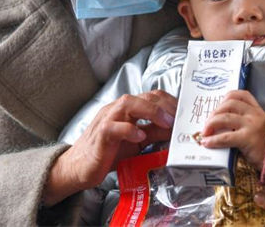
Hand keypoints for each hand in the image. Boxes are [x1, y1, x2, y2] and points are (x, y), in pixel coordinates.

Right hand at [43, 90, 175, 205]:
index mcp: (128, 109)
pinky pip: (114, 126)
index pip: (152, 96)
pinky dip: (129, 129)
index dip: (170, 102)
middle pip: (144, 96)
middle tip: (180, 119)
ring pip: (128, 103)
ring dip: (151, 111)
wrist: (79, 167)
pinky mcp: (100, 135)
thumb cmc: (108, 153)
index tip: (185, 114)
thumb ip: (154, 132)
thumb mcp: (137, 142)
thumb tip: (175, 129)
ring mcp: (107, 119)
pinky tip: (140, 136)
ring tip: (166, 122)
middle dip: (165, 105)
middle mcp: (118, 109)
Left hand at [201, 90, 264, 169]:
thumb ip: (247, 123)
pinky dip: (213, 140)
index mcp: (257, 110)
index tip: (218, 105)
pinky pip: (226, 137)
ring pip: (225, 117)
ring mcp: (250, 125)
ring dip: (211, 123)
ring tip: (205, 132)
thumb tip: (225, 127)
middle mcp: (254, 114)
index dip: (227, 97)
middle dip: (214, 112)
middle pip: (229, 104)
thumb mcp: (261, 128)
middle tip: (208, 123)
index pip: (242, 95)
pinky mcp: (247, 138)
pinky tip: (207, 143)